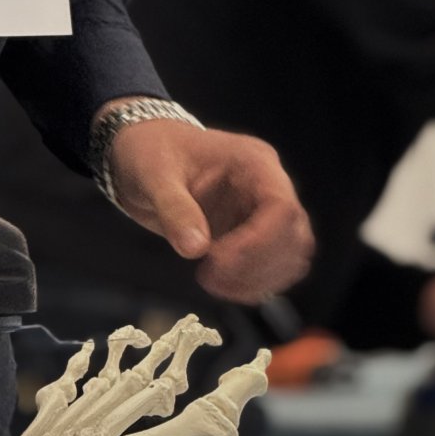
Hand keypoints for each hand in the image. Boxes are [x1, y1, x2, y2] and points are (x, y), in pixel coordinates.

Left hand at [105, 119, 313, 303]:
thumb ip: (175, 208)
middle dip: (257, 266)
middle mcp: (267, 186)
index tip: (218, 260)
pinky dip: (253, 283)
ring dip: (259, 279)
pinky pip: (272, 266)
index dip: (259, 243)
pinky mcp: (251, 234)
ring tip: (213, 282)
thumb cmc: (150, 151)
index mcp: (252, 162)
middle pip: (293, 235)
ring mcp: (261, 211)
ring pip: (290, 256)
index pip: (281, 207)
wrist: (141, 153)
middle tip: (210, 277)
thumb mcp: (154, 174)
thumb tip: (195, 249)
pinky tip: (221, 284)